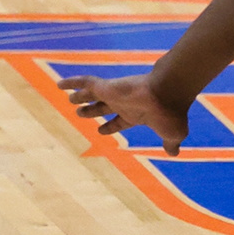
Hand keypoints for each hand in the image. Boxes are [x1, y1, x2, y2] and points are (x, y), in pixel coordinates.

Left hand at [58, 73, 190, 154]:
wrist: (167, 93)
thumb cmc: (171, 113)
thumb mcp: (172, 133)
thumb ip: (170, 142)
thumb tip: (174, 153)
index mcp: (136, 115)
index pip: (119, 122)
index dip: (109, 127)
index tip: (101, 130)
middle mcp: (123, 104)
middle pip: (102, 108)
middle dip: (91, 111)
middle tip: (80, 113)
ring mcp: (114, 94)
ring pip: (92, 95)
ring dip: (80, 97)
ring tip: (69, 99)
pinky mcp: (107, 86)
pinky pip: (85, 82)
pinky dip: (72, 82)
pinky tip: (59, 85)